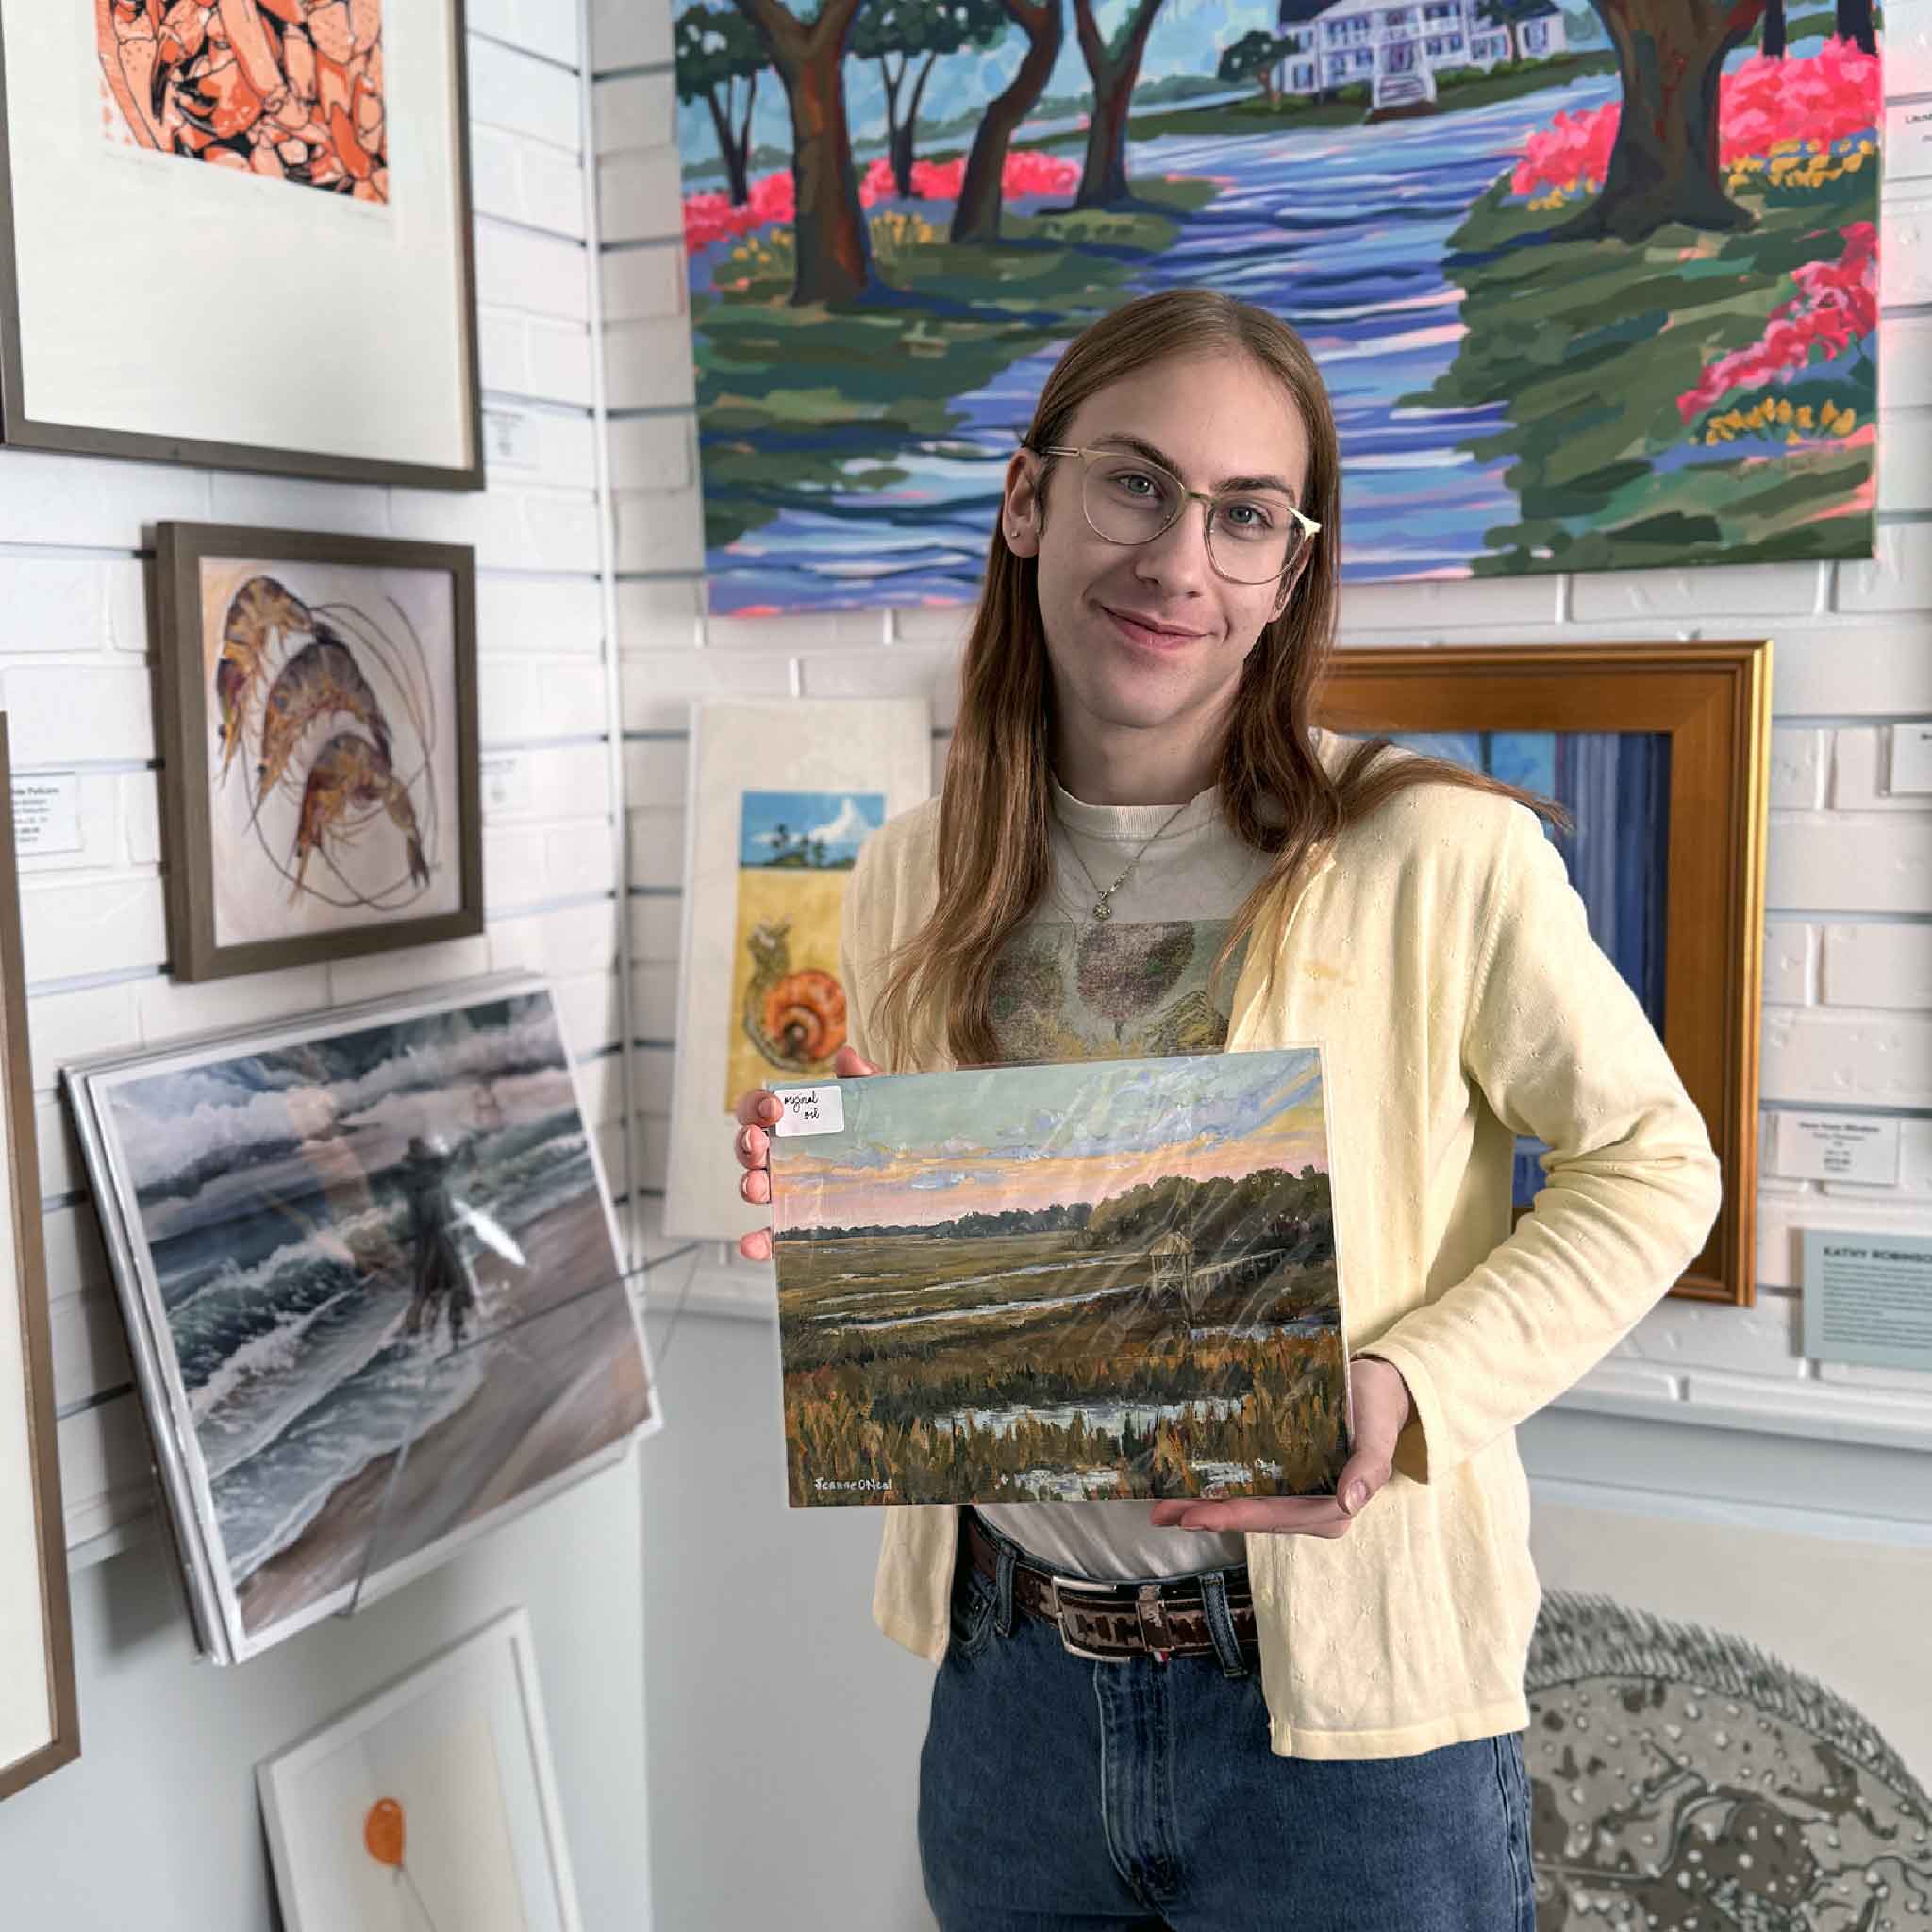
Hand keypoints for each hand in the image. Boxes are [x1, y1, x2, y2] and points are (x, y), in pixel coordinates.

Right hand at [733, 1044, 879, 1261]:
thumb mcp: (879, 1100)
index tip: (775, 1107)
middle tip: (759, 1141)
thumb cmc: (886, 1127)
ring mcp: (790, 1192)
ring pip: (755, 1188)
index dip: (757, 1105)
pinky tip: (751, 1244)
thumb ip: (864, 1078)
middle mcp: (784, 1156)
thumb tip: (848, 1057)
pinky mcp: (801, 1227)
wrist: (920, 1168)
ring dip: (748, 1185)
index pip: (758, 1110)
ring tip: (758, 1186)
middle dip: (746, 1143)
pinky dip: (758, 1242)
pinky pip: (774, 1237)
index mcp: (794, 1122)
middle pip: (749, 1148)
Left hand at [1146, 1355, 1412, 1539]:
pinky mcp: (1283, 1483)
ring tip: (1160, 1510)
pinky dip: (1216, 1494)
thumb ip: (1368, 1469)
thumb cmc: (1377, 1412)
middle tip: (1164, 1514)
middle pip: (1253, 1518)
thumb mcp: (1378, 1435)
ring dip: (1204, 1509)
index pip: (1276, 1516)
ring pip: (1245, 1508)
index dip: (1236, 1516)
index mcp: (1331, 1510)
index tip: (1198, 1516)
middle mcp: (1309, 1512)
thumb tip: (1349, 1503)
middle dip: (1209, 1517)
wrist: (1376, 1392)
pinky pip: (1247, 1491)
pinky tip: (1183, 1494)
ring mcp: (1293, 1499)